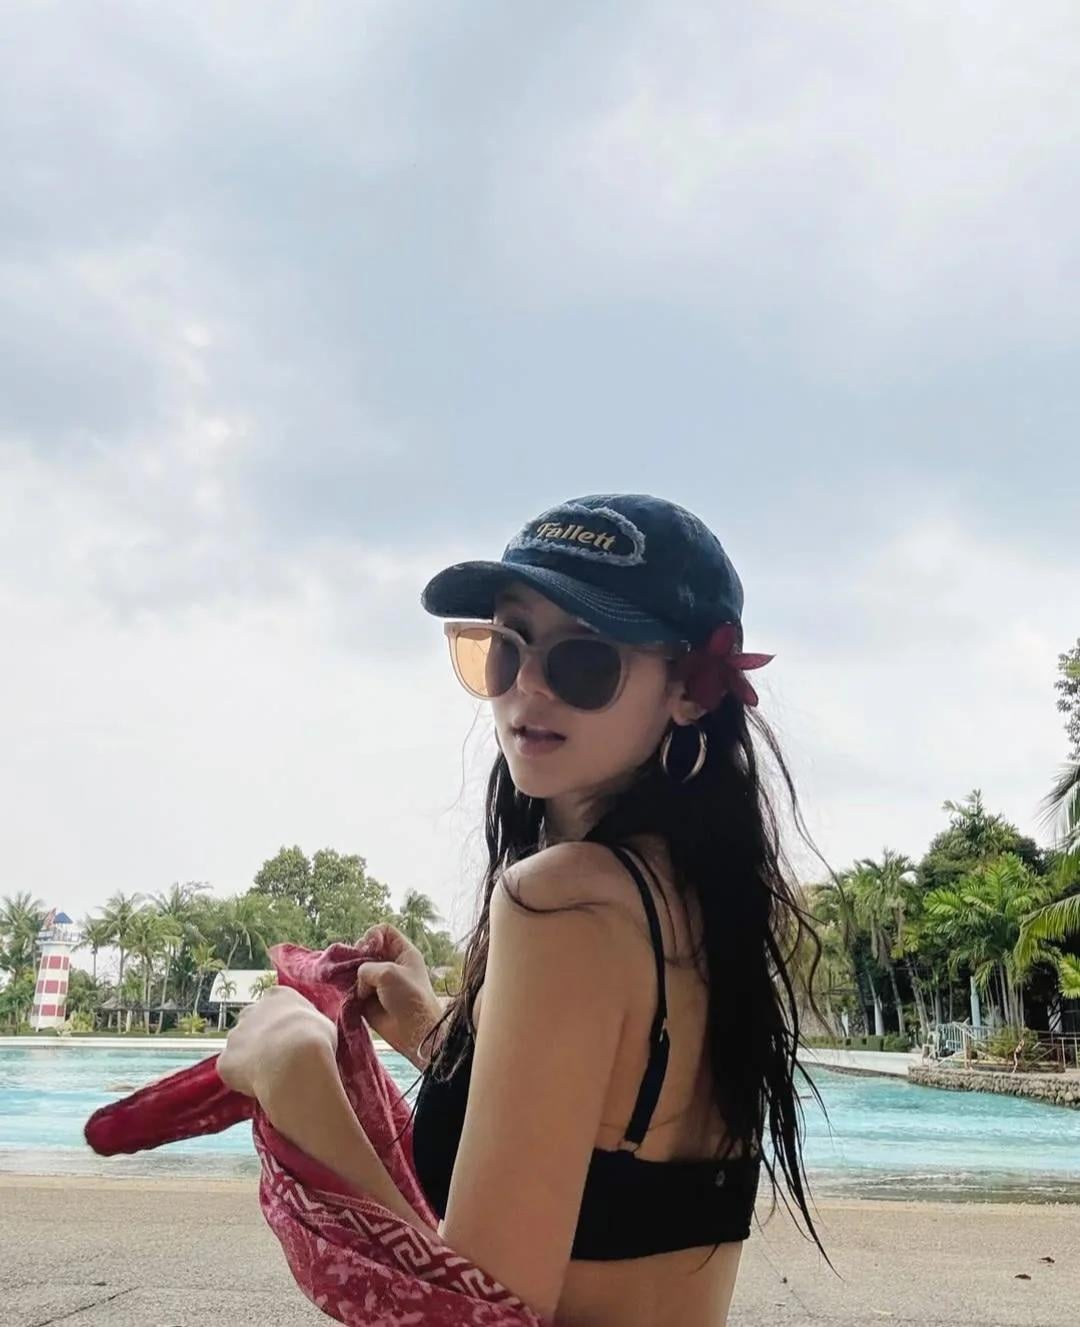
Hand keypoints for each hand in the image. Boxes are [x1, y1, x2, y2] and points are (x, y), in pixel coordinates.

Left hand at [218, 985, 336, 1102]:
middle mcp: (250, 1011)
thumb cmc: (315, 1040)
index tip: (290, 1039)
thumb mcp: (322, 1023)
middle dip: (260, 1039)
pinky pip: (232, 1071)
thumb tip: (308, 1033)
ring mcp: (234, 1036)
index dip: (282, 1024)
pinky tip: (259, 1087)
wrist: (295, 1062)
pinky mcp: (224, 1061)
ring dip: (249, 1060)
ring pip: (239, 1048)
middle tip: (277, 1059)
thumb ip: (307, 1025)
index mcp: (276, 996)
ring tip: (269, 1077)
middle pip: (251, 1024)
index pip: (274, 1006)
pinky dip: (241, 1080)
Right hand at [356, 923, 442, 1066]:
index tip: (366, 949)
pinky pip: (354, 990)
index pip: (384, 931)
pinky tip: (351, 995)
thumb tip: (357, 980)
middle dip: (357, 957)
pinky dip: (350, 992)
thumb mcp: (388, 973)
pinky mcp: (370, 1000)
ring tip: (351, 984)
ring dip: (351, 976)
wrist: (414, 1032)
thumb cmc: (408, 997)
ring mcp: (380, 983)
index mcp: (403, 953)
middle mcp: (391, 965)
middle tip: (354, 967)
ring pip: (357, 971)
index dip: (372, 936)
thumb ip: (366, 968)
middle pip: (367, 951)